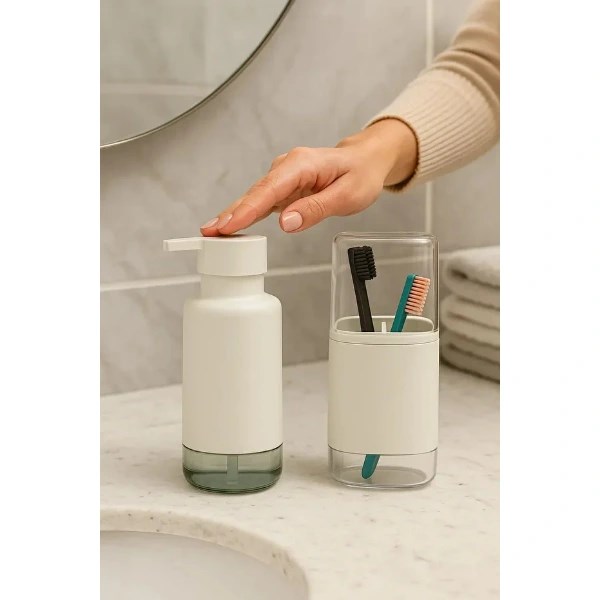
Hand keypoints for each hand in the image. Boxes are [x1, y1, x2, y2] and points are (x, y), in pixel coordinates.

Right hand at [200, 119, 417, 235]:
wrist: (365, 160)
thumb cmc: (360, 174)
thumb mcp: (348, 195)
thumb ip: (316, 208)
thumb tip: (286, 223)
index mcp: (302, 165)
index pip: (270, 190)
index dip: (247, 209)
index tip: (229, 225)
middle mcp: (287, 168)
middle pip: (254, 194)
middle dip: (231, 213)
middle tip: (209, 232)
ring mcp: (282, 177)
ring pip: (253, 199)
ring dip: (233, 215)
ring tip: (211, 233)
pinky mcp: (282, 188)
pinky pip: (260, 202)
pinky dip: (244, 214)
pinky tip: (229, 227)